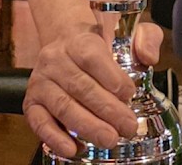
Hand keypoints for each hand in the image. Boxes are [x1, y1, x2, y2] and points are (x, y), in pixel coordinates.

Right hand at [22, 20, 163, 156]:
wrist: (67, 42)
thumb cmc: (102, 43)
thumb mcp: (129, 32)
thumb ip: (146, 39)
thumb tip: (149, 58)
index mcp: (79, 41)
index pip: (93, 58)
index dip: (113, 79)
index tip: (130, 94)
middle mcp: (55, 60)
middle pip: (81, 87)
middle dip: (107, 111)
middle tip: (127, 127)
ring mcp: (41, 82)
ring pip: (63, 107)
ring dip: (87, 126)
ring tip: (109, 139)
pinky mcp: (32, 102)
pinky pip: (39, 122)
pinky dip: (55, 138)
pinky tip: (73, 148)